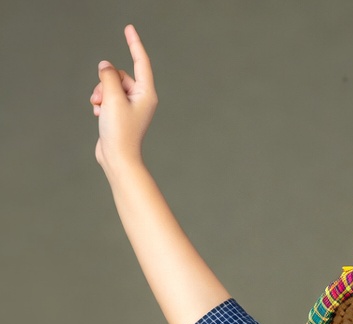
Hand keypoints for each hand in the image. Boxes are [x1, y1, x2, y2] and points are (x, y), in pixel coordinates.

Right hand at [90, 24, 156, 171]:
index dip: (134, 44)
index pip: (141, 62)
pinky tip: (98, 114)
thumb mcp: (112, 97)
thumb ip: (108, 76)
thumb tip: (105, 65)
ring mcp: (131, 106)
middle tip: (101, 99)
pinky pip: (107, 97)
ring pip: (110, 86)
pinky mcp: (120, 113)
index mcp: (147, 93)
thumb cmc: (120, 131)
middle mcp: (141, 98)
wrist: (118, 157)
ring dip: (100, 93)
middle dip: (105, 82)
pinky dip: (100, 103)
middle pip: (118, 75)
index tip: (129, 28)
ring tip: (98, 108)